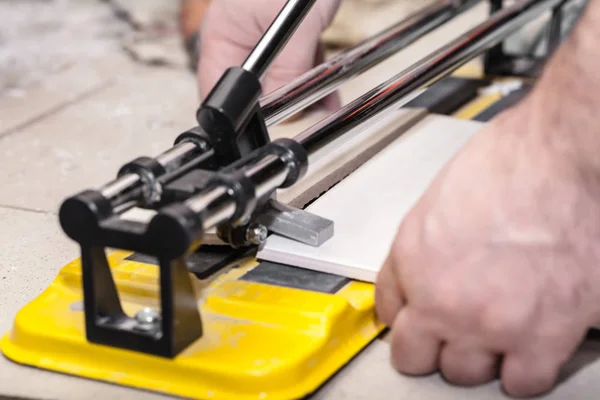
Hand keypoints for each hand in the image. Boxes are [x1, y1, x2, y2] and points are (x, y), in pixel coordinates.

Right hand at [196, 0, 340, 112]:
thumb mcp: (295, 25)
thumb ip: (287, 68)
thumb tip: (279, 109)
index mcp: (223, 32)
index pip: (216, 89)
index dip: (236, 116)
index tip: (260, 131)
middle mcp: (239, 35)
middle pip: (249, 88)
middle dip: (274, 108)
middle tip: (298, 118)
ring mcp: (263, 34)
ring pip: (275, 78)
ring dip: (297, 93)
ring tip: (319, 105)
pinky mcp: (287, 31)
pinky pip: (293, 62)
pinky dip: (309, 75)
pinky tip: (325, 90)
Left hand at [374, 97, 599, 396]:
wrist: (560, 156)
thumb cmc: (507, 164)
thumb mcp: (435, 202)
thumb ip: (421, 248)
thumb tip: (420, 275)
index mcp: (412, 261)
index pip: (387, 312)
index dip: (403, 316)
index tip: (415, 319)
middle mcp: (442, 299)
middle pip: (414, 355)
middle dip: (430, 344)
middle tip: (447, 332)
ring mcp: (489, 322)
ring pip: (463, 374)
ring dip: (474, 358)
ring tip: (491, 334)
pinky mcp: (543, 336)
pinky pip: (521, 382)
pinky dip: (522, 371)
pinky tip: (526, 349)